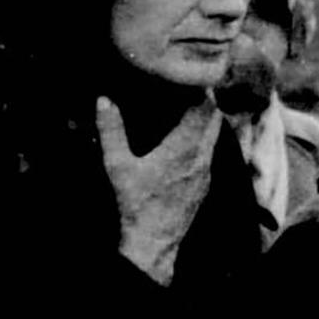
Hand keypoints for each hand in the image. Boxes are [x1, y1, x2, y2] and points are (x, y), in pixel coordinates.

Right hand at [95, 95, 220, 285]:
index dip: (199, 89)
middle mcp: (201, 156)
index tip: (188, 76)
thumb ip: (111, 131)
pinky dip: (203, 140)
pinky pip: (210, 153)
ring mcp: (206, 172)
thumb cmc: (135, 203)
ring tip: (188, 109)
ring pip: (214, 136)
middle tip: (188, 87)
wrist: (154, 242)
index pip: (204, 107)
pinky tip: (187, 142)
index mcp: (184, 147)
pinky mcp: (204, 185)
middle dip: (204, 101)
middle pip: (213, 118)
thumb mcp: (117, 166)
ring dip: (205, 120)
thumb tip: (103, 100)